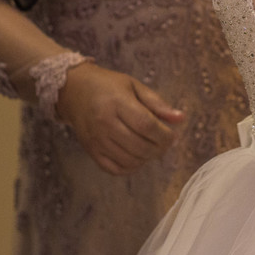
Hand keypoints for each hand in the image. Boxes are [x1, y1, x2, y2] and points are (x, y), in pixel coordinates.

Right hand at [55, 63, 185, 175]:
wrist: (74, 91)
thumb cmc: (108, 86)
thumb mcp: (134, 86)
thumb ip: (157, 104)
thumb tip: (181, 119)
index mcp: (117, 103)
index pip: (146, 126)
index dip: (165, 135)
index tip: (173, 135)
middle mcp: (104, 123)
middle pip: (140, 146)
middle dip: (159, 148)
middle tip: (165, 142)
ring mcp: (96, 140)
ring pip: (130, 160)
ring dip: (147, 158)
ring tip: (152, 147)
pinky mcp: (91, 151)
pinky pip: (115, 169)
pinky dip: (131, 167)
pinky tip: (137, 157)